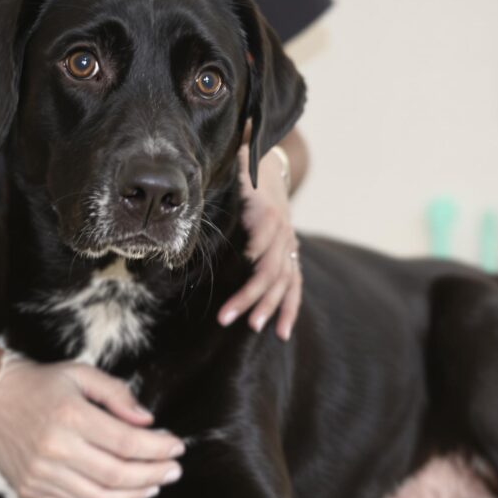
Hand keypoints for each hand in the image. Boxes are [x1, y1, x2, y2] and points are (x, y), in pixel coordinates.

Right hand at [0, 359, 184, 497]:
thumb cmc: (41, 383)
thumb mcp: (81, 374)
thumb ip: (117, 395)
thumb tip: (148, 422)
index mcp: (70, 416)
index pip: (126, 441)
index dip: (158, 448)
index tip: (177, 446)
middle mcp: (54, 449)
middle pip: (117, 474)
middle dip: (153, 475)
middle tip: (174, 471)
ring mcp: (39, 475)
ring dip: (133, 495)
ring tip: (154, 486)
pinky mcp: (29, 491)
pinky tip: (121, 495)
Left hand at [217, 145, 301, 340]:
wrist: (268, 165)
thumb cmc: (242, 169)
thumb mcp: (234, 167)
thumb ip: (224, 175)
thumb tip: (204, 180)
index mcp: (267, 212)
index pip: (263, 240)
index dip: (251, 256)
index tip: (238, 272)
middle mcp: (282, 232)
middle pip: (270, 270)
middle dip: (249, 295)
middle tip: (225, 317)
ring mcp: (289, 246)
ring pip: (283, 283)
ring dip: (268, 306)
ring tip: (254, 327)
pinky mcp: (290, 256)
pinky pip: (293, 287)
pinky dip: (289, 309)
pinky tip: (280, 332)